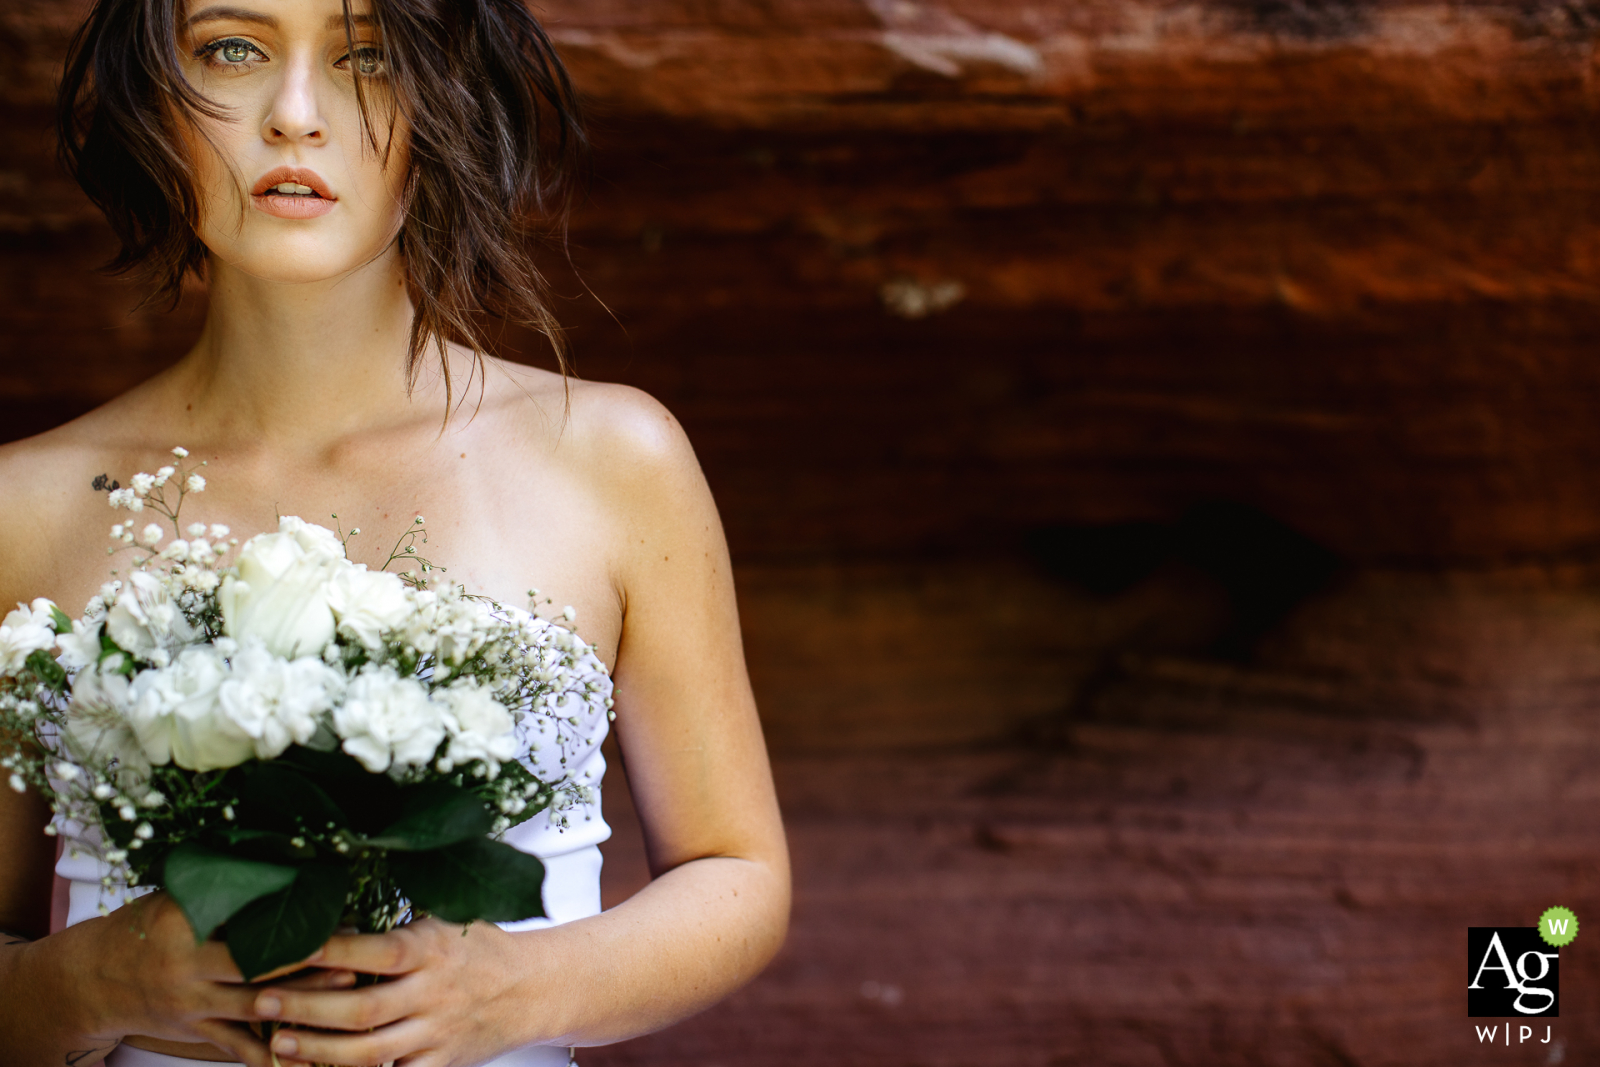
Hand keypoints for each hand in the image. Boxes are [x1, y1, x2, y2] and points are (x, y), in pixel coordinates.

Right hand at [64, 892, 336, 1065]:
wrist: (91, 980)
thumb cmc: (144, 927)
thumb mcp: (173, 897)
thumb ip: (218, 882)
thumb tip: (278, 850)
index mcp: (182, 924)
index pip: (239, 915)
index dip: (284, 911)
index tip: (328, 901)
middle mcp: (186, 966)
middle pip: (254, 964)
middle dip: (305, 959)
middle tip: (353, 948)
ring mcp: (192, 1004)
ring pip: (256, 1007)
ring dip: (304, 1000)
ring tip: (350, 988)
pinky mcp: (197, 1032)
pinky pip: (241, 1047)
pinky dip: (275, 1053)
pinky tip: (311, 1056)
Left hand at [252, 917, 550, 1066]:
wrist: (537, 988)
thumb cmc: (481, 948)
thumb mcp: (448, 918)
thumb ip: (398, 916)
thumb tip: (337, 888)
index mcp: (432, 948)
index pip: (372, 949)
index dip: (325, 950)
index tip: (281, 948)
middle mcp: (434, 992)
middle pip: (361, 1008)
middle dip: (306, 1008)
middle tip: (261, 1002)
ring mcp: (437, 1033)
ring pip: (369, 1052)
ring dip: (317, 1050)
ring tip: (277, 1043)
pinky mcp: (442, 1065)